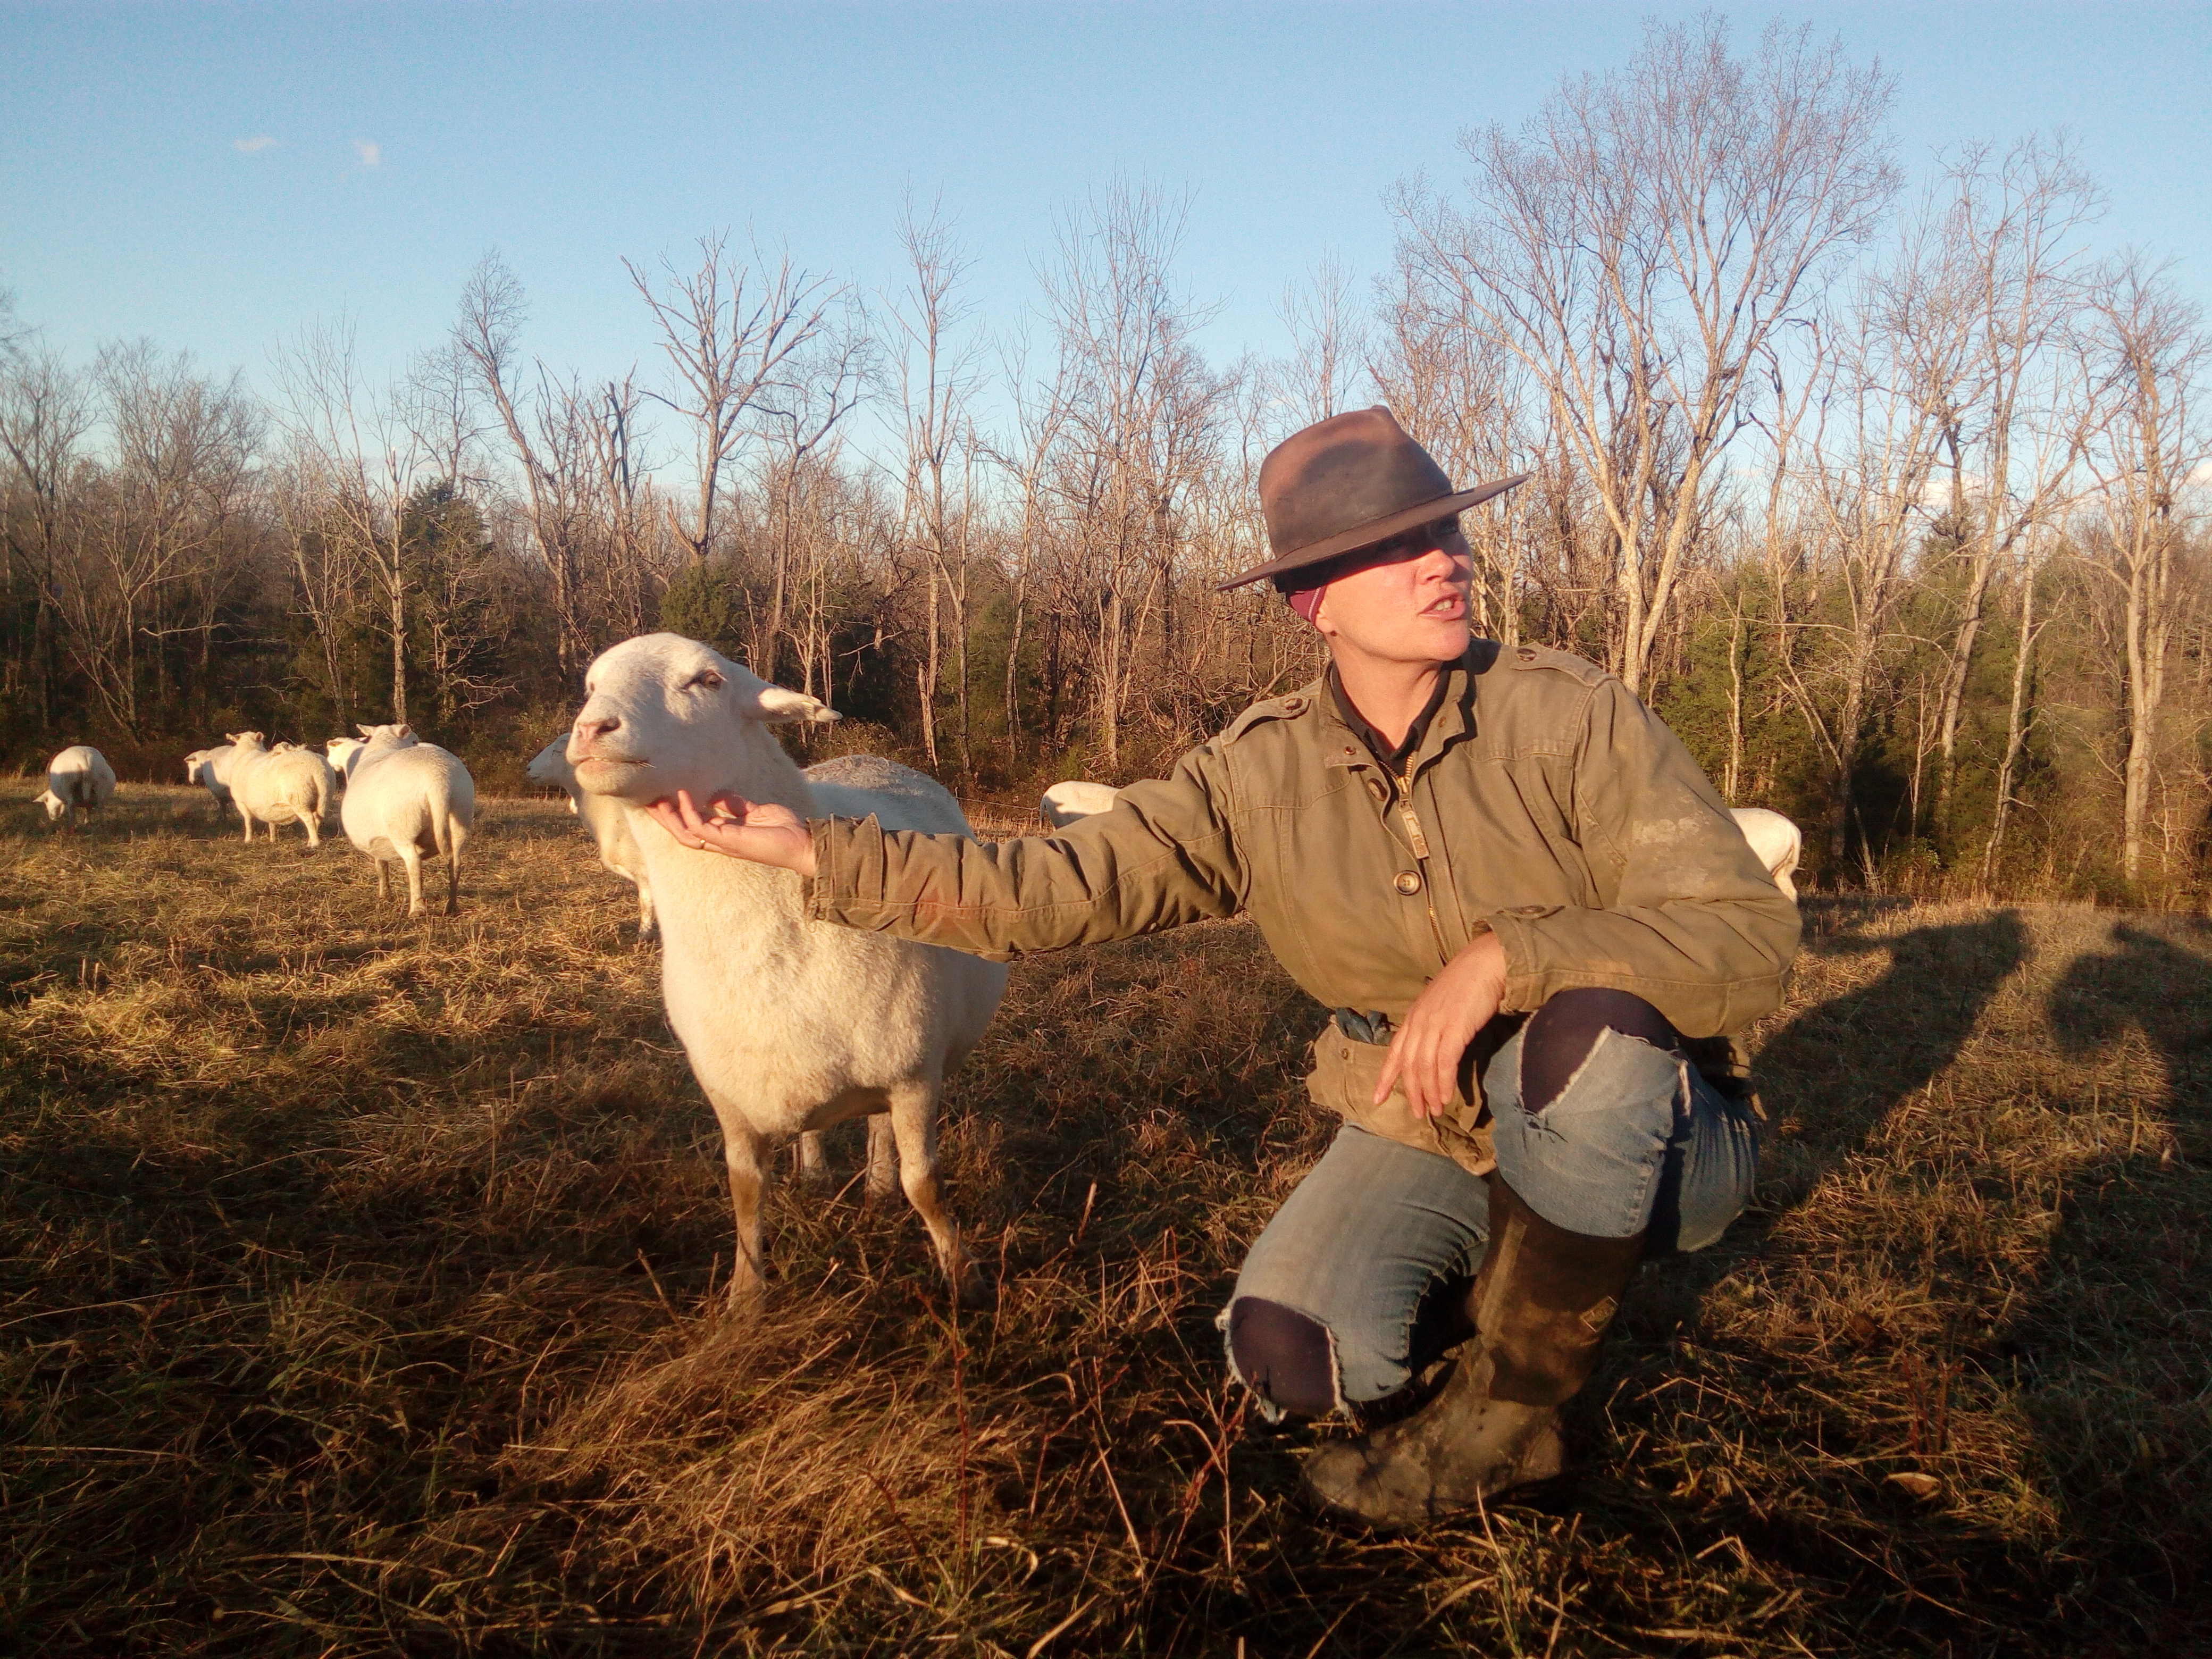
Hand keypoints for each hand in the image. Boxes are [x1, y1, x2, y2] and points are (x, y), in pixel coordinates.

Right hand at [644, 789, 816, 875]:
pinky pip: (701, 828)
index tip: (661, 798)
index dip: (675, 815)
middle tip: (647, 801)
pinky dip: (689, 813)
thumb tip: (715, 794)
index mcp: (725, 835)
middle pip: (683, 833)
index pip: (693, 826)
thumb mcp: (757, 811)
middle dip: (664, 818)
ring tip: (656, 800)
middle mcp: (721, 841)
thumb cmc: (785, 830)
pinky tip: (683, 796)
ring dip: (669, 818)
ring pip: (686, 834)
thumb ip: (735, 805)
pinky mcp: (730, 840)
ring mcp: (724, 842)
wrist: (803, 843)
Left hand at [1375, 931, 1508, 1119]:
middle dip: (1411, 1092)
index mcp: (1413, 1016)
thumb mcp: (1440, 1005)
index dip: (1385, 1077)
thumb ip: (1433, 1025)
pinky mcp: (1455, 1028)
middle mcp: (1419, 1022)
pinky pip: (1444, 1063)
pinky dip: (1443, 1082)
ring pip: (1424, 1067)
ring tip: (1435, 1110)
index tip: (1377, 1098)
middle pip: (1408, 1064)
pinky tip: (1446, 1096)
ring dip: (1429, 1092)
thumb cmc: (1467, 983)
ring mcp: (1435, 1024)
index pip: (1395, 1052)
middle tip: (1418, 1113)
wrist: (1486, 963)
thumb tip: (1434, 1049)